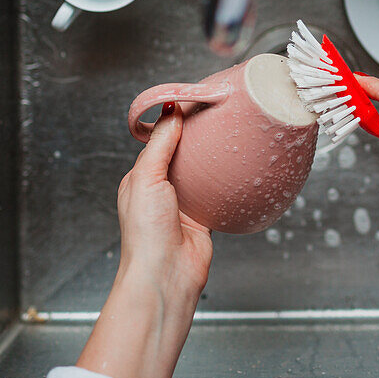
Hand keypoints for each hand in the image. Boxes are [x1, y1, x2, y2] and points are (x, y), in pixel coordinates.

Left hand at [116, 102, 212, 299]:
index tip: (194, 102)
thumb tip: (170, 112)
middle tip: (217, 115)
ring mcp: (183, 204)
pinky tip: (238, 169)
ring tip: (230, 136)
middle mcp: (161, 189)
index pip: (159, 140)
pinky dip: (227, 183)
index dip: (175, 121)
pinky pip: (218, 193)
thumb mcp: (146, 178)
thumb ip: (159, 145)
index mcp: (140, 178)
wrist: (167, 275)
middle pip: (183, 154)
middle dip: (197, 138)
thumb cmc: (146, 234)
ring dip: (214, 160)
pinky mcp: (204, 217)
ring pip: (202, 172)